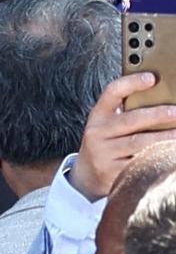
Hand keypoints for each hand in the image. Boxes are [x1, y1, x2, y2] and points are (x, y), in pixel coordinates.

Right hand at [70, 70, 175, 203]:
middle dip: (157, 115)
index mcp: (98, 115)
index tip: (152, 78)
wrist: (87, 175)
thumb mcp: (108, 126)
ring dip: (164, 138)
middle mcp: (98, 132)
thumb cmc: (107, 144)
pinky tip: (170, 154)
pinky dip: (158, 157)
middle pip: (131, 120)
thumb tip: (162, 101)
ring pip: (139, 143)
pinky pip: (140, 163)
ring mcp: (104, 153)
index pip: (112, 93)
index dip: (131, 83)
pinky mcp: (113, 172)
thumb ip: (127, 113)